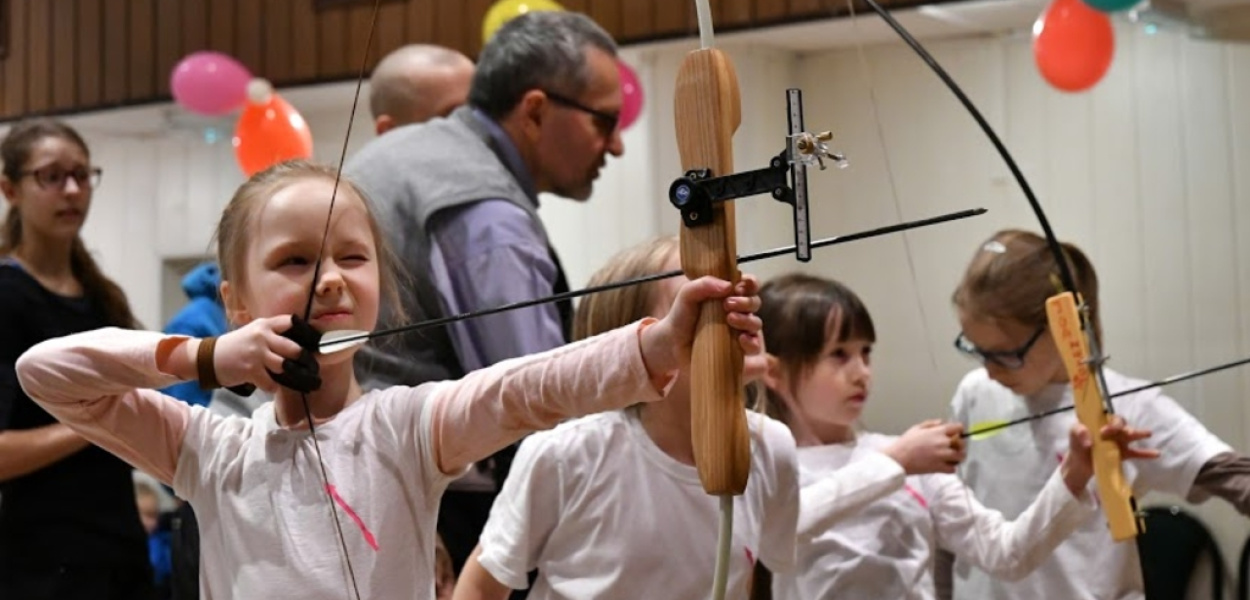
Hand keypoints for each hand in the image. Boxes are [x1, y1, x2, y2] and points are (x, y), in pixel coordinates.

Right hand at [213, 315, 321, 393]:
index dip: (308, 333)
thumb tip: (301, 343)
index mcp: (265, 325)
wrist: (209, 357)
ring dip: (292, 376)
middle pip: (294, 349)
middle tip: (313, 368)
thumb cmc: (236, 346)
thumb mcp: (254, 332)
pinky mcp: (250, 370)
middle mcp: (262, 336)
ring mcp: (257, 353)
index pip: (292, 322)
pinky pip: (271, 383)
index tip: (317, 343)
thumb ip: (273, 334)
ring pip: (285, 366)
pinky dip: (273, 387)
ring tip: (301, 381)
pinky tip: (272, 386)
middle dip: (305, 360)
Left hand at [639, 275, 762, 377]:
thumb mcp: (688, 294)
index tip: (739, 286)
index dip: (750, 283)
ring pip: (756, 323)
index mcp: (729, 294)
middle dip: (745, 301)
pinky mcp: (738, 350)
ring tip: (729, 319)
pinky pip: (754, 347)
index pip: (750, 284)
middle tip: (727, 303)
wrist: (672, 342)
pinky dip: (751, 341)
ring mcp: (740, 331)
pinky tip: (741, 339)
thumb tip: (728, 286)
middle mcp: (738, 311)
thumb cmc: (682, 315)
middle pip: (755, 302)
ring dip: (746, 319)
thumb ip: (704, 284)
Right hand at [884, 419, 966, 473]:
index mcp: (938, 432)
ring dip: (957, 456)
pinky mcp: (939, 468)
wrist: (898, 458)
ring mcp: (942, 456)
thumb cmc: (905, 443)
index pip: (958, 428)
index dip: (958, 430)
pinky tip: (944, 465)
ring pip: (961, 457)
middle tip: (953, 446)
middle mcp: (943, 443)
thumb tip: (942, 423)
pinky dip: (951, 468)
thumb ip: (931, 424)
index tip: (956, 433)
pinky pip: (953, 469)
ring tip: (951, 457)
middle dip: (959, 444)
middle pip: (962, 443)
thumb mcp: (916, 428)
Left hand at [1061, 415, 1157, 494]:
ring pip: (1129, 435)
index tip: (1104, 431)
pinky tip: (1156, 453)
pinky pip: (1136, 452)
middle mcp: (1111, 429)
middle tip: (1117, 433)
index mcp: (1099, 422)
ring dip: (1138, 433)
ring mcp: (1118, 441)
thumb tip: (1089, 441)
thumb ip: (1078, 433)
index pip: (1107, 416)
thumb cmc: (1077, 444)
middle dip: (1120, 427)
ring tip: (1147, 434)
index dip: (1109, 421)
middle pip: (1120, 424)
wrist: (1080, 464)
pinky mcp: (1122, 454)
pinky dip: (1146, 453)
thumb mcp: (1073, 435)